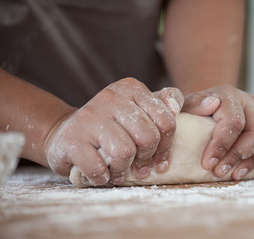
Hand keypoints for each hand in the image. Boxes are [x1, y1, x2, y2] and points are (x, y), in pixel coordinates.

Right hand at [44, 78, 183, 185]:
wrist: (64, 132)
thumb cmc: (111, 125)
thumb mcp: (138, 108)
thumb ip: (163, 105)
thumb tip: (176, 109)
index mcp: (131, 88)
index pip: (166, 120)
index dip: (167, 147)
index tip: (159, 162)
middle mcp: (111, 96)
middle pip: (148, 137)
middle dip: (146, 159)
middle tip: (140, 170)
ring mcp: (90, 115)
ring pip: (125, 151)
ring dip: (123, 170)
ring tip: (119, 172)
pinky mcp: (72, 137)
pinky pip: (99, 167)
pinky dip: (103, 177)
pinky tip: (102, 174)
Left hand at [182, 85, 253, 179]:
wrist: (211, 107)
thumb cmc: (196, 112)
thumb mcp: (186, 106)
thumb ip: (191, 104)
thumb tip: (211, 105)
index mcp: (228, 95)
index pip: (233, 121)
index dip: (221, 145)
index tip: (208, 164)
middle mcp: (251, 102)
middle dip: (238, 156)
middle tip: (219, 172)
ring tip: (236, 174)